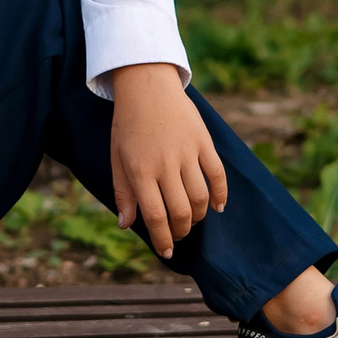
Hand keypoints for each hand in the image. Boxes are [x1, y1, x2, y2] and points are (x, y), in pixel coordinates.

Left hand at [108, 62, 227, 259]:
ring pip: (201, 198)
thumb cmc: (128, 124)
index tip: (166, 253)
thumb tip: (126, 225)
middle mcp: (165, 164)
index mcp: (140, 171)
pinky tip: (217, 207)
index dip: (163, 240)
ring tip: (192, 220)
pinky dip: (221, 195)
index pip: (155, 217)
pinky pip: (218, 174)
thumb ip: (124, 192)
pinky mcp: (203, 141)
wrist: (146, 84)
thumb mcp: (117, 157)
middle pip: (181, 212)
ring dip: (198, 216)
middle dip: (181, 231)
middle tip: (178, 235)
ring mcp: (187, 152)